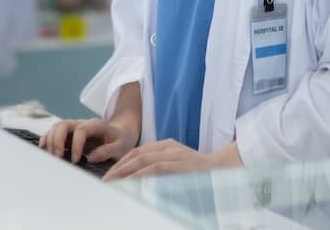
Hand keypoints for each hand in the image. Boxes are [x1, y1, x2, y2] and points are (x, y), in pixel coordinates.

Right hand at [38, 118, 137, 164]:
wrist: (121, 134)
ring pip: (57, 127)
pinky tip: (44, 148)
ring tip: (52, 157)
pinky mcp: (70, 134)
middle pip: (64, 124)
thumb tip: (91, 157)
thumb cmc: (121, 141)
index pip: (80, 130)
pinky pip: (55, 132)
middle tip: (58, 157)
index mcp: (96, 125)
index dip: (75, 145)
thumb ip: (108, 151)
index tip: (75, 160)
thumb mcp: (120, 147)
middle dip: (57, 140)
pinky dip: (48, 138)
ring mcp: (75, 128)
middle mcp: (83, 124)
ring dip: (51, 140)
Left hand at [102, 139, 241, 181]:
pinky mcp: (179, 164)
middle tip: (105, 180)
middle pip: (137, 155)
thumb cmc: (200, 171)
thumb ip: (162, 168)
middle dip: (118, 168)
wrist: (225, 168)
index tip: (109, 175)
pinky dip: (140, 175)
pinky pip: (155, 168)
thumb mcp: (179, 165)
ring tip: (111, 182)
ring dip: (124, 172)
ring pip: (143, 160)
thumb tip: (139, 179)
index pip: (138, 152)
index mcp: (167, 146)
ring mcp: (174, 154)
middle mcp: (168, 147)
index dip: (122, 162)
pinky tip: (130, 183)